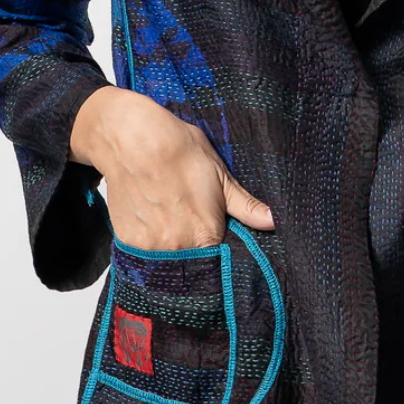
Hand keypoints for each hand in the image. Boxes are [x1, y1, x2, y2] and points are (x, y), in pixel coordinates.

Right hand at [69, 86, 274, 249]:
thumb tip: (275, 221)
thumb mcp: (221, 177)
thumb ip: (246, 207)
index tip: (216, 240)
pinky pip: (143, 253)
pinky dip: (149, 240)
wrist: (134, 140)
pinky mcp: (128, 242)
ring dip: (171, 247)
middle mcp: (177, 248)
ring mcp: (149, 248)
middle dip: (195, 249)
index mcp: (206, 236)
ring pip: (167, 260)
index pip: (219, 261)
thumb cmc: (180, 152)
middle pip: (193, 263)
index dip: (219, 252)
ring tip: (170, 217)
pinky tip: (151, 216)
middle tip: (189, 222)